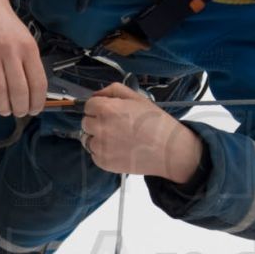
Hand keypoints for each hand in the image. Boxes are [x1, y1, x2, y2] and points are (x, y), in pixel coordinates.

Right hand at [0, 0, 48, 116]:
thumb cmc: (6, 24)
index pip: (38, 82)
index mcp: (28, 48)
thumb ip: (28, 63)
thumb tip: (32, 95)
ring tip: (4, 111)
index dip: (37, 102)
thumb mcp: (25, 39)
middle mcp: (10, 50)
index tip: (34, 110)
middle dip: (20, 108)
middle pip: (18, 90)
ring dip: (2, 108)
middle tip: (19, 113)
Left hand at [81, 82, 204, 179]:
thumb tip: (97, 94)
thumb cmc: (156, 123)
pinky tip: (120, 149)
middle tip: (117, 126)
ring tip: (119, 139)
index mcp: (106, 109)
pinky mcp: (103, 162)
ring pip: (88, 139)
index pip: (88, 105)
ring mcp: (100, 146)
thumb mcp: (137, 98)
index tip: (109, 112)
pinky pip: (94, 154)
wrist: (169, 150)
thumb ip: (113, 91)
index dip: (99, 108)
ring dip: (98, 138)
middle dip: (97, 123)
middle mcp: (100, 127)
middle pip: (86, 122)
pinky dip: (103, 152)